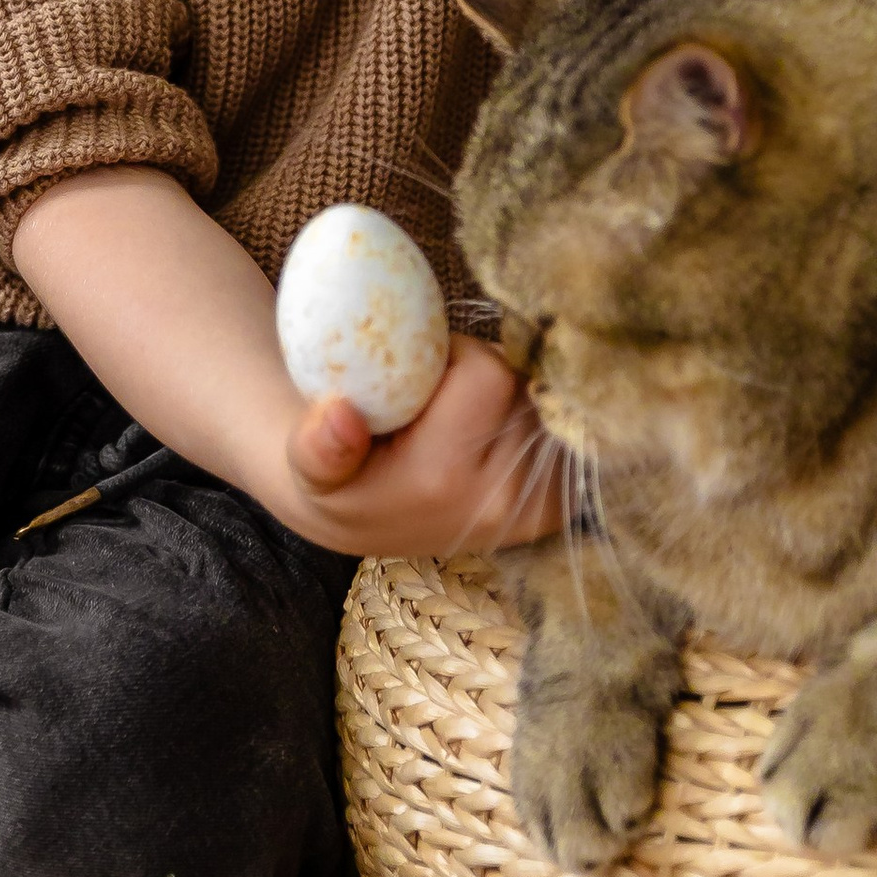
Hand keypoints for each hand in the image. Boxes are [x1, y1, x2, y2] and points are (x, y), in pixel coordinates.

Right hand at [263, 335, 566, 559]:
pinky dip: (538, 420)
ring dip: (514, 396)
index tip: (426, 373)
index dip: (459, 355)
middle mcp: (500, 502)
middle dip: (489, 375)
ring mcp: (536, 511)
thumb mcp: (308, 462)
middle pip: (523, 387)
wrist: (367, 521)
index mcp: (442, 480)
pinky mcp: (555, 510)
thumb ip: (316, 444)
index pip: (489, 373)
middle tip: (444, 397)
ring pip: (545, 405)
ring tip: (465, 417)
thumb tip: (338, 415)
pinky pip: (567, 434)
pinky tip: (500, 430)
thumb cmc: (341, 477)